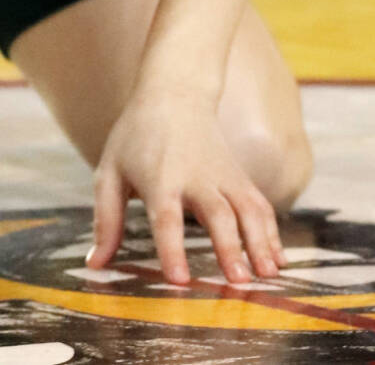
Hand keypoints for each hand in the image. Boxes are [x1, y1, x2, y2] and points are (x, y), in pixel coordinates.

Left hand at [88, 91, 283, 286]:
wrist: (175, 91)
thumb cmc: (136, 136)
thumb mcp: (110, 171)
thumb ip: (106, 220)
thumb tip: (95, 265)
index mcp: (159, 178)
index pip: (166, 217)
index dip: (172, 248)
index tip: (179, 279)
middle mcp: (196, 177)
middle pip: (217, 213)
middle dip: (229, 248)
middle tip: (237, 282)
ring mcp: (222, 175)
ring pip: (247, 208)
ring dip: (260, 242)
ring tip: (268, 275)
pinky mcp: (239, 175)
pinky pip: (260, 204)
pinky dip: (272, 232)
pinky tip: (279, 261)